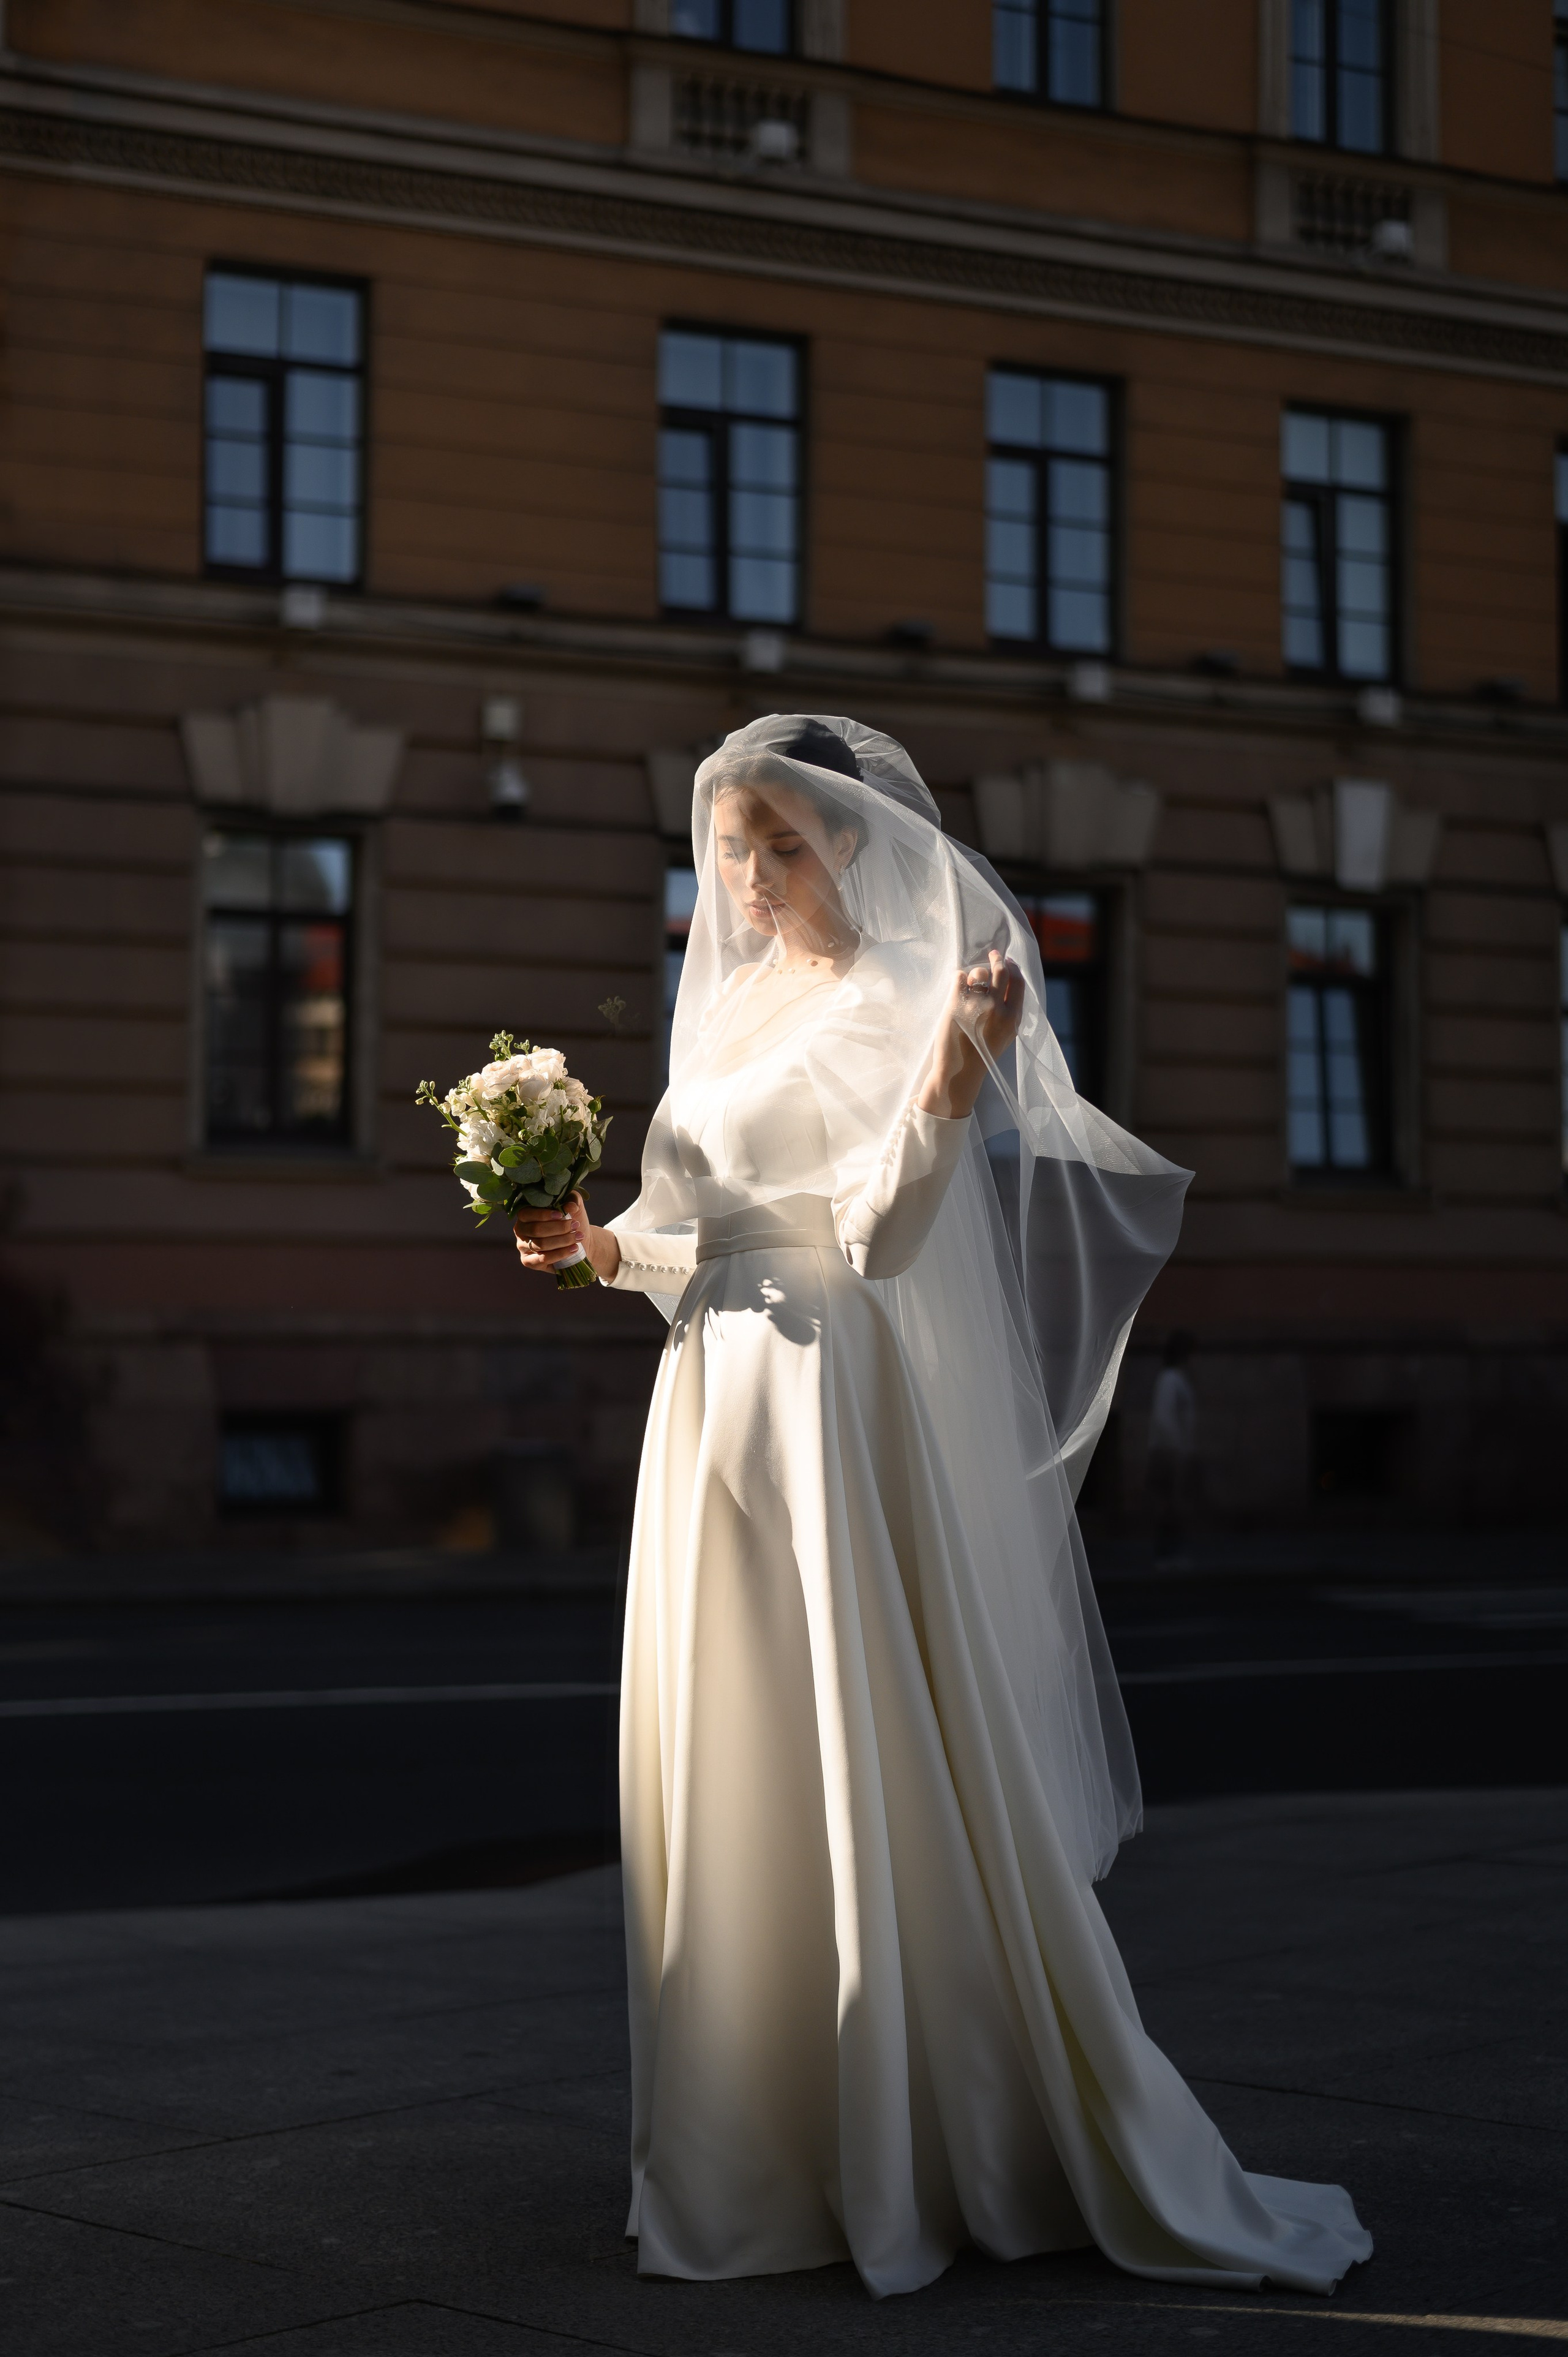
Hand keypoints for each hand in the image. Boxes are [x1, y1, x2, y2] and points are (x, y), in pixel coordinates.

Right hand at [512, 1193, 620, 1283]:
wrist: (578, 1241)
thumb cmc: (571, 1221)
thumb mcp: (574, 1206)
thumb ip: (572, 1200)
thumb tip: (570, 1206)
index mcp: (525, 1214)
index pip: (527, 1213)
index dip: (544, 1214)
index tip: (561, 1215)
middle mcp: (520, 1230)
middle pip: (536, 1229)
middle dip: (559, 1228)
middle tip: (576, 1225)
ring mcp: (522, 1247)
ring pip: (541, 1244)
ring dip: (563, 1240)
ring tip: (578, 1237)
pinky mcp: (528, 1261)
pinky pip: (542, 1259)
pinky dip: (560, 1254)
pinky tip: (573, 1249)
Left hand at [917, 950, 1024, 1120]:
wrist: (959, 1070)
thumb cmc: (981, 1053)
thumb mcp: (1005, 1034)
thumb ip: (1009, 1012)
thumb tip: (1007, 984)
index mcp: (1012, 1017)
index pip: (1018, 983)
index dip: (1014, 968)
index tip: (1008, 961)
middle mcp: (997, 1007)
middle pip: (1001, 971)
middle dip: (997, 959)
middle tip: (993, 953)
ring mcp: (976, 1004)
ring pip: (979, 972)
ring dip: (975, 973)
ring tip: (970, 982)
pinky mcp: (956, 1002)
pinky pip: (959, 976)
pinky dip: (958, 978)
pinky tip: (957, 986)